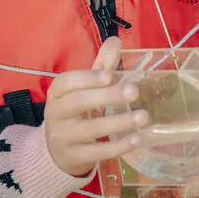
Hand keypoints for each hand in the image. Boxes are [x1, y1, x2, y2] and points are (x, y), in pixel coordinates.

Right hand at [44, 37, 145, 176]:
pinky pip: (96, 152)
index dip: (88, 78)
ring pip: (90, 129)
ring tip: (143, 116)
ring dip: (118, 123)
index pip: (67, 82)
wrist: (55, 152)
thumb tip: (116, 40)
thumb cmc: (75, 113)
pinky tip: (136, 139)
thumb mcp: (84, 89)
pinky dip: (117, 147)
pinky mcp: (74, 157)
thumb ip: (101, 66)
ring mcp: (63, 137)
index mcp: (58, 92)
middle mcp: (57, 113)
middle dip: (107, 96)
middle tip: (135, 92)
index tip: (110, 75)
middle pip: (78, 103)